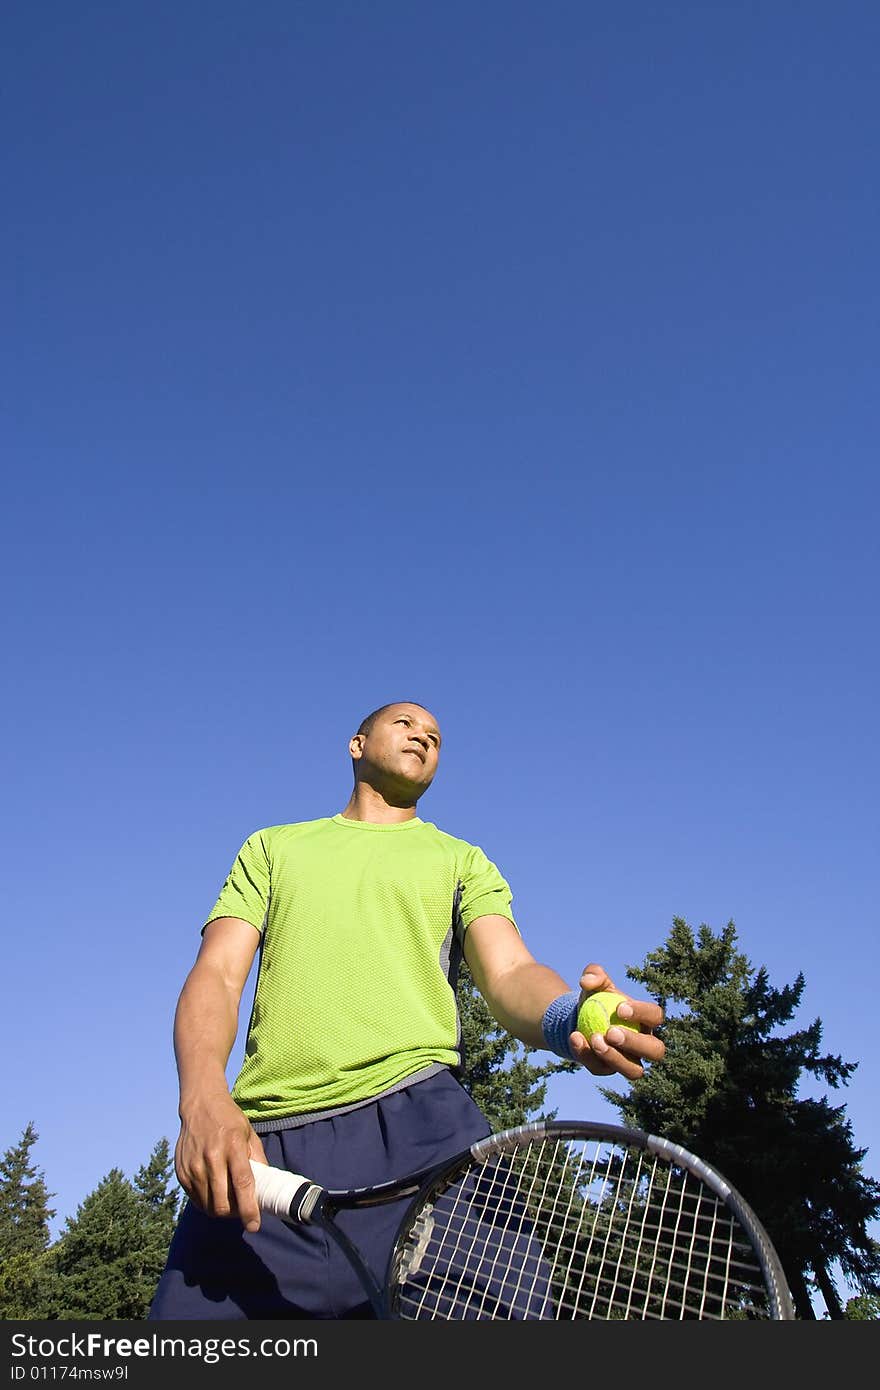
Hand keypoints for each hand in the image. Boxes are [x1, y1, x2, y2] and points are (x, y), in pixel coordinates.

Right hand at [175, 1091, 267, 1231]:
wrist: (200, 1105)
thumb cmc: (229, 1120)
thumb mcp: (249, 1135)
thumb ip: (258, 1161)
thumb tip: (266, 1188)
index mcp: (232, 1146)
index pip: (242, 1185)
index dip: (249, 1210)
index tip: (254, 1225)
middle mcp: (211, 1157)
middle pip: (222, 1203)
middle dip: (234, 1214)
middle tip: (242, 1210)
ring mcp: (193, 1166)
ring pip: (208, 1205)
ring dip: (221, 1210)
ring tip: (229, 1201)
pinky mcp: (181, 1172)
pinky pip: (195, 1199)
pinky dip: (207, 1203)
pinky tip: (215, 1193)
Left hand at [569, 963, 664, 1080]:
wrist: (578, 1018)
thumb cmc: (595, 998)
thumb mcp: (594, 982)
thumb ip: (593, 974)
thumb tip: (588, 981)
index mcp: (647, 1019)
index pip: (655, 1016)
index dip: (642, 1013)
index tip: (620, 1009)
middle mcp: (645, 1044)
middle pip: (655, 1051)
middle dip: (635, 1043)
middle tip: (611, 1032)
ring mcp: (629, 1061)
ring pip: (634, 1071)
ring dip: (614, 1057)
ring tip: (594, 1039)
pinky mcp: (607, 1069)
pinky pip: (600, 1068)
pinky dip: (586, 1055)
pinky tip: (575, 1038)